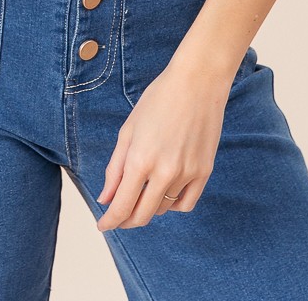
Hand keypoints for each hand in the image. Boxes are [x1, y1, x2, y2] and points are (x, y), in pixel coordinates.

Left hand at [95, 58, 232, 230]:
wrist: (197, 82)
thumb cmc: (158, 99)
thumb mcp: (128, 129)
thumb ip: (115, 167)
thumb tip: (106, 198)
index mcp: (140, 160)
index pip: (121, 207)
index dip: (109, 221)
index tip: (103, 225)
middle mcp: (164, 172)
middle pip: (142, 216)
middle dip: (126, 219)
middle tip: (119, 214)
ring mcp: (187, 173)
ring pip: (163, 208)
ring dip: (149, 206)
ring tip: (143, 189)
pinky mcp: (204, 172)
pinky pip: (186, 203)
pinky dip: (173, 205)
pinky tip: (165, 193)